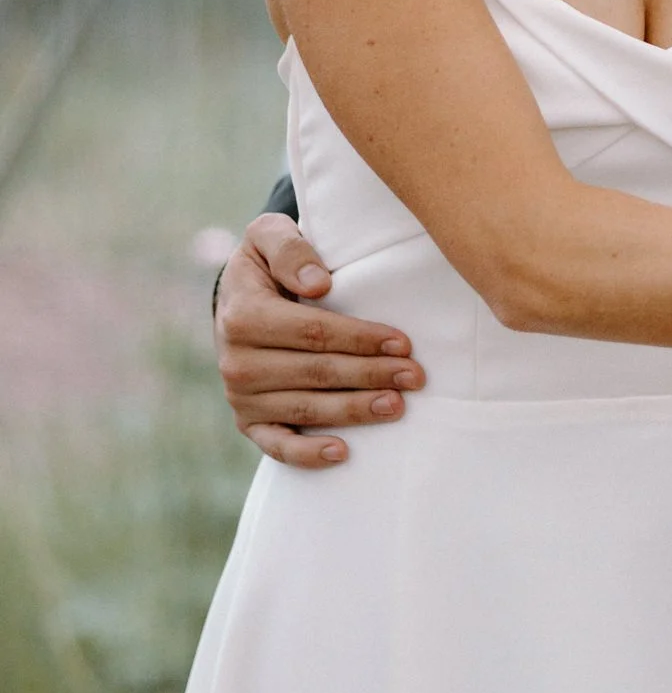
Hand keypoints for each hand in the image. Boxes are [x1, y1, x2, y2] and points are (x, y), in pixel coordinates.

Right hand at [215, 214, 424, 467]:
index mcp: (242, 316)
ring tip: (397, 406)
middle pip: (316, 373)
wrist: (238, 299)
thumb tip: (319, 285)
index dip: (360, 339)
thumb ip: (290, 249)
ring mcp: (241, 397)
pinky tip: (344, 453)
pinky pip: (277, 446)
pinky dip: (307, 455)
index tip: (402, 342)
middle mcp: (236, 362)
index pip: (313, 332)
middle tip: (415, 376)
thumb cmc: (267, 264)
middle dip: (370, 374)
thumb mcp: (268, 236)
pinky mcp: (248, 422)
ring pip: (306, 410)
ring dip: (354, 411)